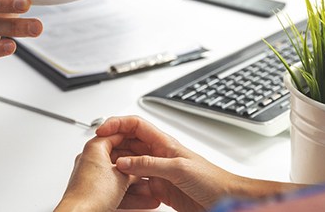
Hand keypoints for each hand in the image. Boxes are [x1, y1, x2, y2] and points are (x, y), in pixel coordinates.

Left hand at [55, 134, 160, 211]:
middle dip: (137, 166)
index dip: (134, 138)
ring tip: (150, 188)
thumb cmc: (92, 194)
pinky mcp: (93, 192)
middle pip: (119, 157)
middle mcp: (91, 160)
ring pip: (118, 176)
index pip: (117, 135)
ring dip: (135, 184)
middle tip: (150, 166)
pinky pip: (114, 189)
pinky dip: (128, 194)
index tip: (146, 142)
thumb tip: (141, 168)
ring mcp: (91, 177)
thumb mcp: (122, 177)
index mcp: (94, 148)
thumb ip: (134, 168)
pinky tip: (143, 200)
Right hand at [97, 116, 297, 211]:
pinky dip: (128, 188)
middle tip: (98, 155)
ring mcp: (158, 172)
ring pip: (130, 166)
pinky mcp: (160, 189)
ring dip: (118, 169)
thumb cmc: (212, 179)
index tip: (101, 130)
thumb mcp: (178, 168)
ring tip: (105, 174)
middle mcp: (159, 154)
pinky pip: (137, 185)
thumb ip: (149, 164)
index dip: (117, 123)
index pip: (135, 125)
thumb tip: (124, 162)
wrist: (226, 200)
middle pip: (129, 144)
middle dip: (113, 147)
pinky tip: (121, 191)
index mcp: (164, 142)